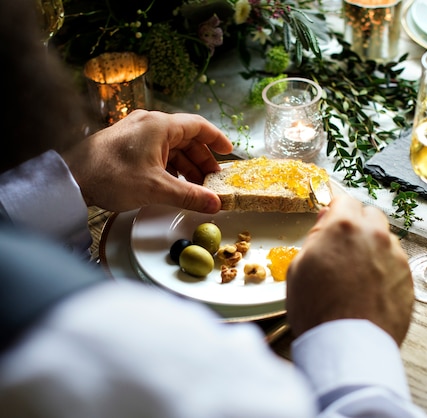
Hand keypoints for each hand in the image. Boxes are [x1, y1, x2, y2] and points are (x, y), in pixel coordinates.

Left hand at [62, 110, 232, 212]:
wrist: (71, 178)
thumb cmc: (111, 174)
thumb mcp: (157, 188)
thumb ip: (190, 195)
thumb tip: (215, 203)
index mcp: (160, 125)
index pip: (198, 126)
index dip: (216, 139)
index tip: (228, 152)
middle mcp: (149, 124)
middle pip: (186, 138)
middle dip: (202, 160)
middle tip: (212, 180)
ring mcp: (136, 133)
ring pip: (171, 146)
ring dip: (186, 165)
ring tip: (195, 186)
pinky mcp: (126, 145)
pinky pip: (157, 152)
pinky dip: (170, 166)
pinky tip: (173, 184)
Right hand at [286, 195, 413, 345]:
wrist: (348, 346)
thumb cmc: (318, 310)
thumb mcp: (299, 267)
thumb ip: (316, 237)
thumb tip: (327, 220)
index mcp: (344, 227)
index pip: (345, 200)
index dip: (336, 211)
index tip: (333, 219)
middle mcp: (375, 235)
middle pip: (370, 215)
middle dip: (358, 226)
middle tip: (343, 248)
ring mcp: (395, 256)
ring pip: (385, 239)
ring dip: (373, 248)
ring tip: (357, 275)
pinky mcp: (408, 278)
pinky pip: (395, 263)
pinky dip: (385, 270)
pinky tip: (370, 290)